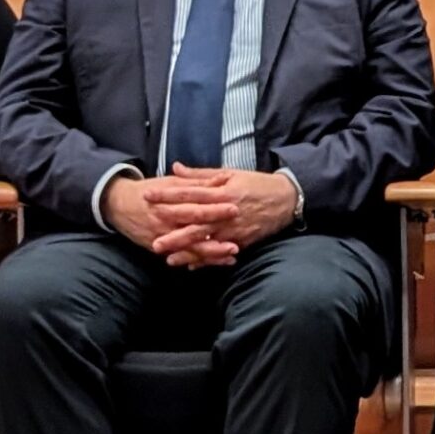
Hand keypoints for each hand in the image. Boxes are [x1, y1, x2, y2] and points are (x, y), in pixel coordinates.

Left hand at [107, 166, 297, 267]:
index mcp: (222, 191)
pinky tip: (191, 266)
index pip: (189, 193)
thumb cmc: (257, 184)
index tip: (147, 196)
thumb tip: (176, 168)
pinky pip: (221, 252)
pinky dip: (207, 259)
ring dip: (187, 251)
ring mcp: (235, 228)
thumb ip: (201, 175)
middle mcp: (226, 211)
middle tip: (153, 239)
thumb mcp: (230, 173)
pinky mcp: (243, 240)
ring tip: (168, 257)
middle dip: (173, 231)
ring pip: (207, 241)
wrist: (287, 199)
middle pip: (195, 221)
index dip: (167, 195)